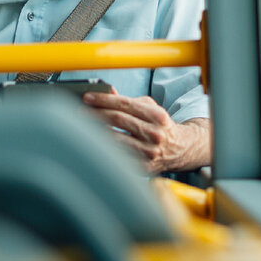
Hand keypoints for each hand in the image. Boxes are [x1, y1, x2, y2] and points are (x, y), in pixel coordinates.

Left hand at [82, 92, 210, 172]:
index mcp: (157, 116)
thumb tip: (108, 93)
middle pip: (118, 119)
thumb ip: (129, 101)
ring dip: (95, 131)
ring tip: (82, 126)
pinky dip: (104, 148)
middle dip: (95, 113)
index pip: (125, 104)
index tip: (87, 97)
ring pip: (115, 139)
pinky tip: (93, 142)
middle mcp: (155, 134)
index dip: (103, 100)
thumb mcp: (150, 109)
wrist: (180, 149)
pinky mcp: (144, 167)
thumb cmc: (161, 126)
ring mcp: (149, 152)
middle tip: (79, 111)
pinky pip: (118, 155)